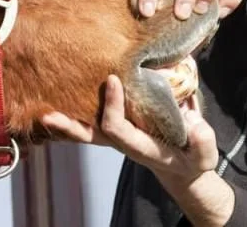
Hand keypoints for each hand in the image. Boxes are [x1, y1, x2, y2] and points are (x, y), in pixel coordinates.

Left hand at [42, 75, 218, 181]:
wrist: (185, 166)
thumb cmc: (193, 158)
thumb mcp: (203, 154)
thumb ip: (201, 140)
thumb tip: (194, 123)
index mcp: (141, 147)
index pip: (117, 128)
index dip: (112, 106)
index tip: (113, 79)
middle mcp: (124, 141)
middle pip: (89, 136)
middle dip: (69, 127)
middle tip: (48, 115)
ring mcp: (120, 136)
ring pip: (87, 130)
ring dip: (66, 122)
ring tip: (43, 110)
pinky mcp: (121, 128)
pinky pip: (95, 122)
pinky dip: (78, 113)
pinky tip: (64, 98)